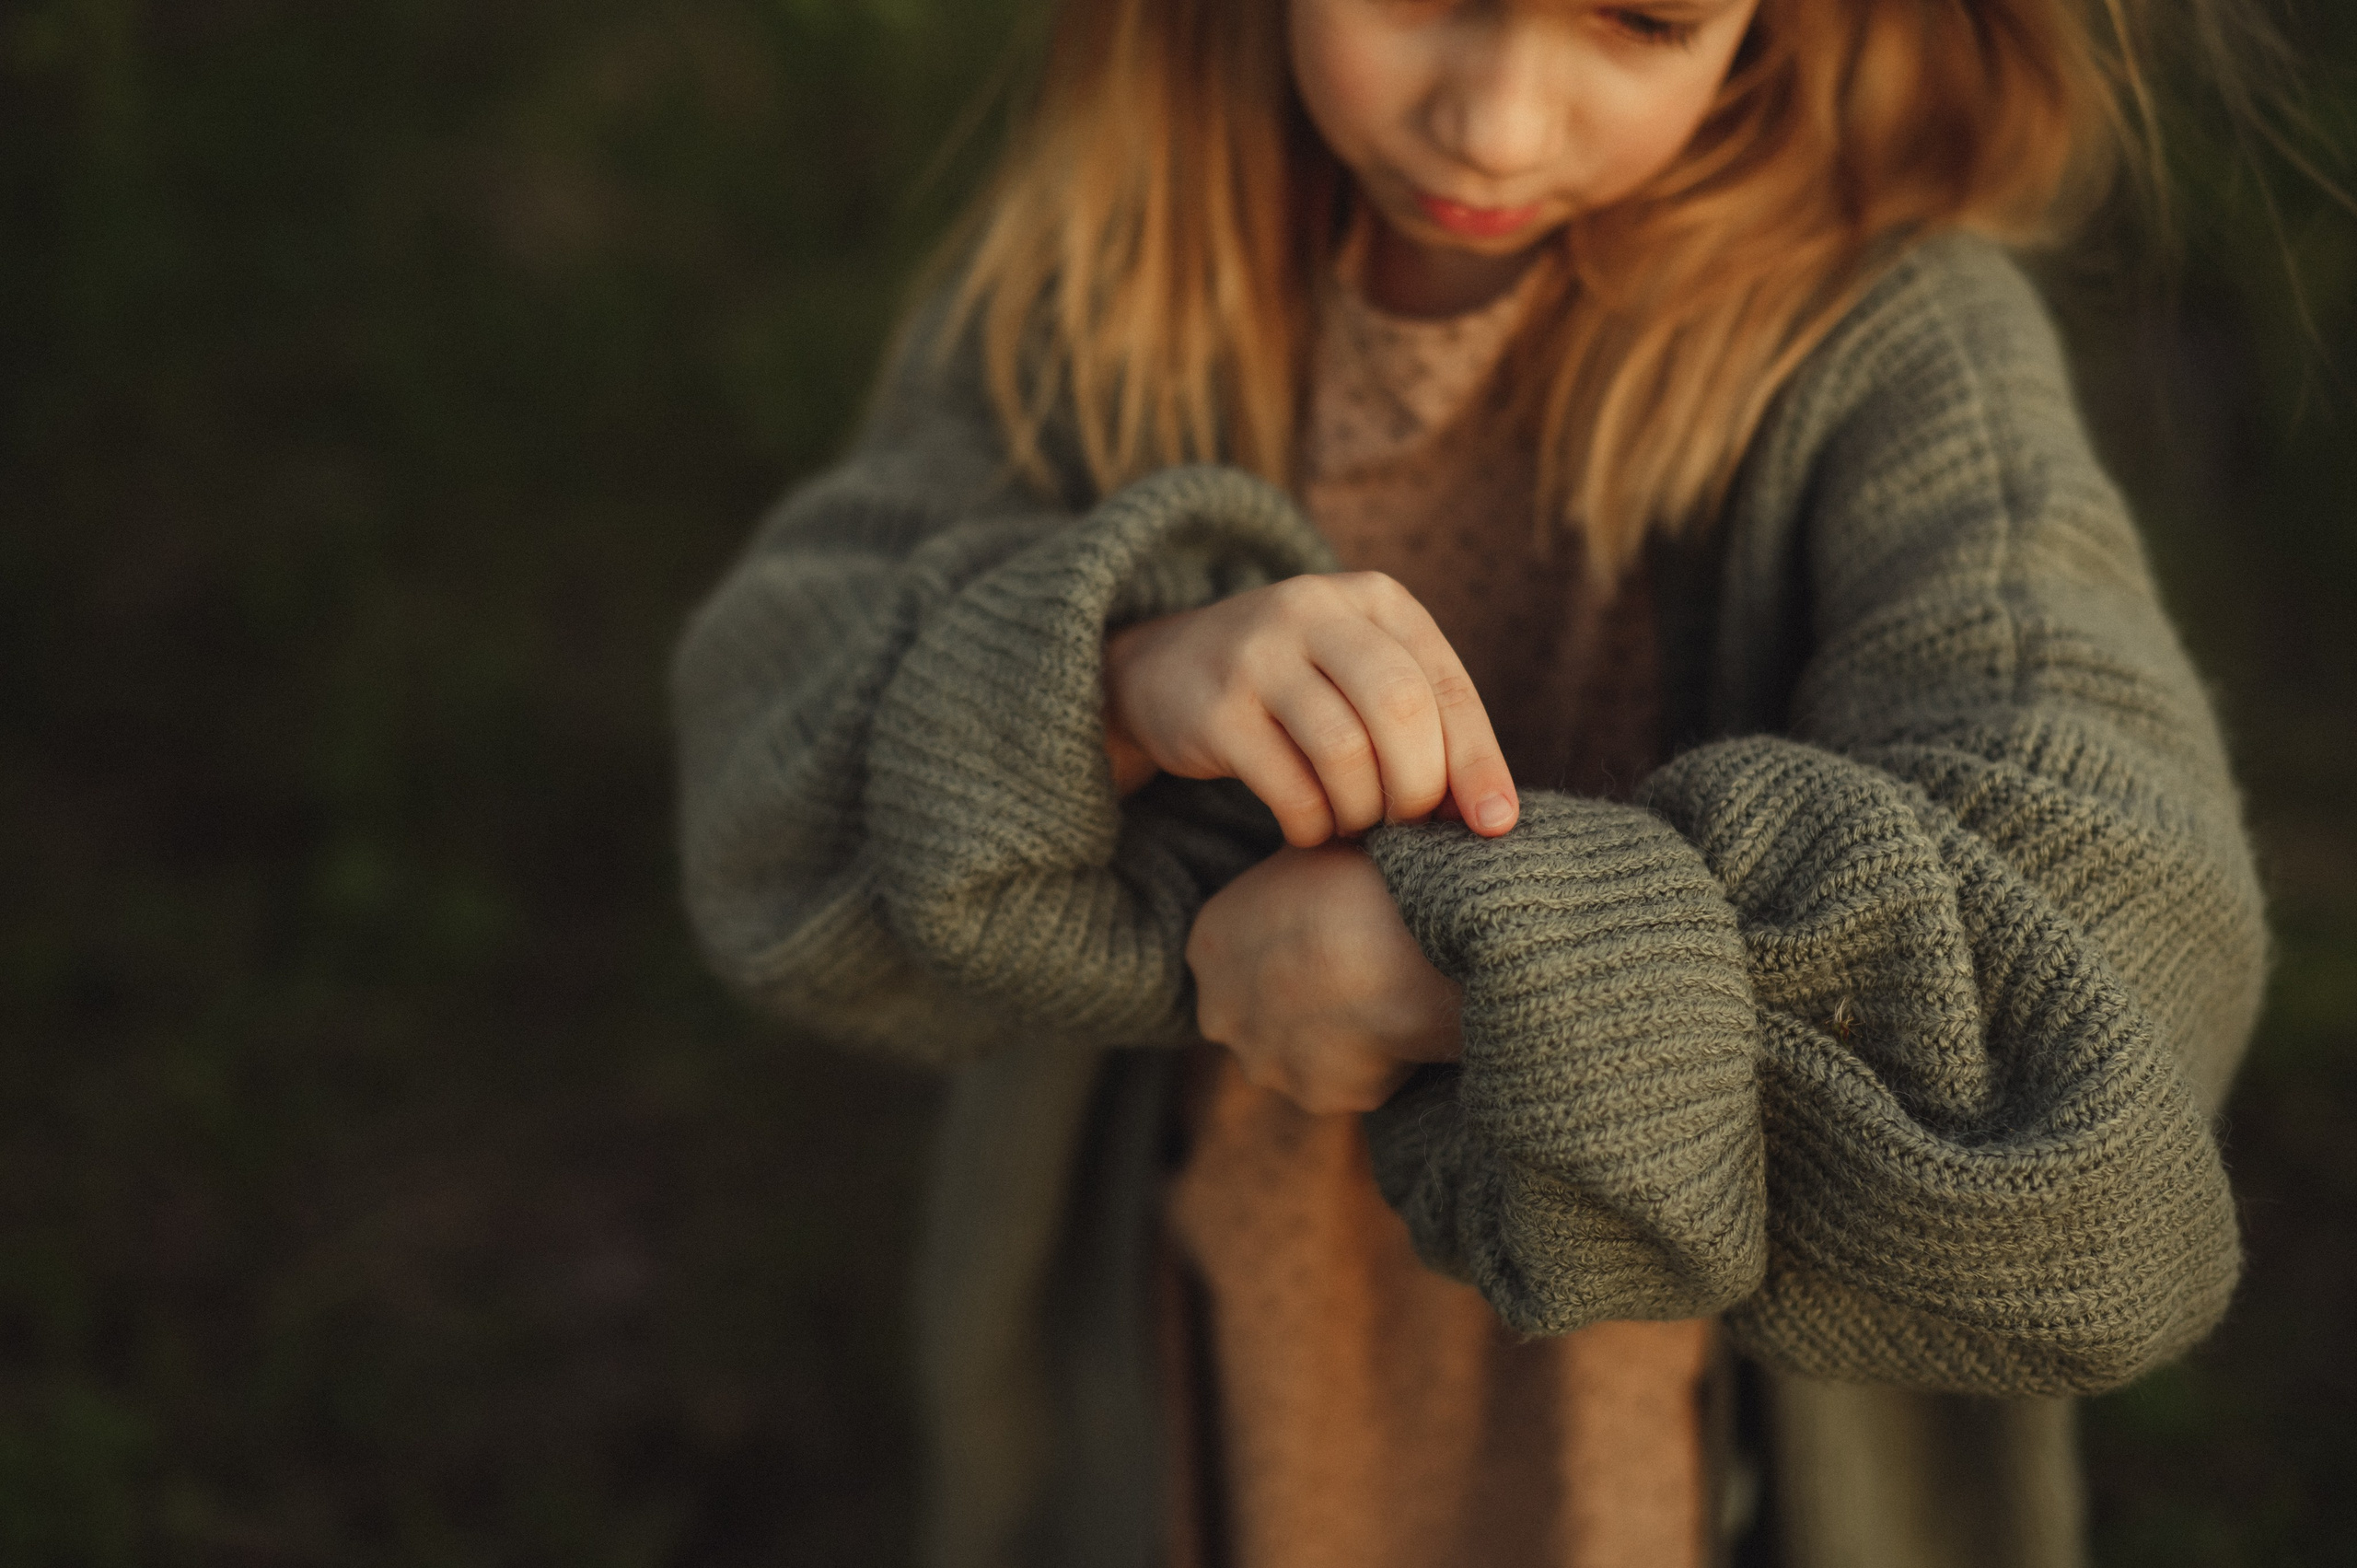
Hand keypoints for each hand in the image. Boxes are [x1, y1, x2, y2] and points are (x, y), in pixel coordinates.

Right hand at [1102, 572, 1518, 845]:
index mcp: (1374, 599)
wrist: (1165, 670)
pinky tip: (1309, 826)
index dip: (1477, 761)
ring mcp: (1257, 654)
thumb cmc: (1296, 686)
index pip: (1445, 684)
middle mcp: (1315, 610)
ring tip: (1354, 822)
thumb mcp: (1362, 672)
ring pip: (1345, 752)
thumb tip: (1492, 814)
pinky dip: (1312, 824)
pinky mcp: (1214, 710)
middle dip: (1418, 786)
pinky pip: (1289, 788)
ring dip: (1362, 810)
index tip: (1495, 825)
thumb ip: (1425, 720)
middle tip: (1407, 824)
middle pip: (1400, 709)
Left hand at [1187, 843, 1462, 1115]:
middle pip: (1257, 1016)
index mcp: (1208, 944)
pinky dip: (1378, 1064)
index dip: (1286, 948)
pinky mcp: (1317, 1097)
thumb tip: (1316, 864)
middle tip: (1357, 977)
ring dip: (1336, 1041)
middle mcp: (1219, 1013)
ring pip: (1300, 1056)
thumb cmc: (1362, 880)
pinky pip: (1351, 1082)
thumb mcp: (1313, 853)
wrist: (1404, 941)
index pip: (1236, 955)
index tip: (1328, 939)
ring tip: (1388, 1001)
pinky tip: (1404, 1028)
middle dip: (1299, 1005)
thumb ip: (1295, 875)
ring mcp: (1266, 1061)